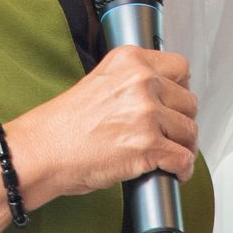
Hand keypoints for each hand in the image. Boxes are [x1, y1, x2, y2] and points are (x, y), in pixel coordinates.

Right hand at [11, 46, 197, 208]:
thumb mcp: (99, 83)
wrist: (42, 152)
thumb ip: (130, 82)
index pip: (179, 67)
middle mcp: (141, 82)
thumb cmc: (62, 126)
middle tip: (170, 134)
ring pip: (189, 131)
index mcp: (129, 61)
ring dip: (184, 146)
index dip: (181, 89)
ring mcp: (146, 114)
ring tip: (170, 155)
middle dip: (182, 121)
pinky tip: (173, 172)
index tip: (175, 103)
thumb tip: (159, 96)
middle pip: (189, 101)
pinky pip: (184, 158)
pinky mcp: (149, 145)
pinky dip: (182, 169)